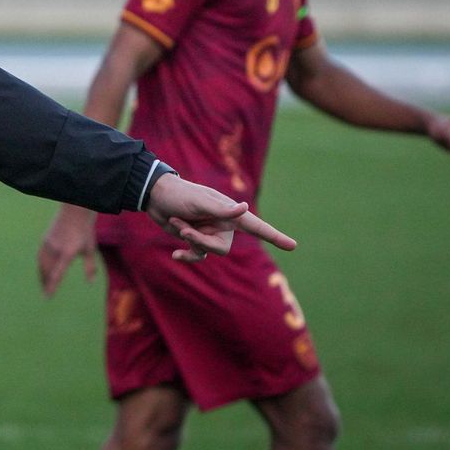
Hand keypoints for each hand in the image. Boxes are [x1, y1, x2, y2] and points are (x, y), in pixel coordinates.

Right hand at [36, 204, 97, 296]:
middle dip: (46, 283)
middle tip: (45, 294)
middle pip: (47, 270)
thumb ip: (90, 266)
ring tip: (43, 285)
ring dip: (41, 275)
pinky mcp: (45, 239)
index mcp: (68, 252)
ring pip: (42, 264)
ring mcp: (49, 243)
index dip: (52, 286)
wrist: (74, 211)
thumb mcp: (90, 249)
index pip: (58, 273)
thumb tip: (90, 282)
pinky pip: (40, 256)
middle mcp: (56, 249)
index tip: (47, 296)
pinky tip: (42, 270)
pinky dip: (40, 266)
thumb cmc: (85, 231)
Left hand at [145, 174, 296, 261]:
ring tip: (178, 225)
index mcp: (229, 212)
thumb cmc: (179, 194)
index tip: (294, 246)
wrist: (155, 197)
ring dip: (191, 242)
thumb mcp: (199, 201)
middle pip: (222, 248)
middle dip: (201, 241)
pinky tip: (175, 254)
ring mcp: (209, 232)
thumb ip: (221, 209)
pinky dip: (186, 254)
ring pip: (208, 252)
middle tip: (184, 227)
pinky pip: (198, 255)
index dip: (275, 236)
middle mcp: (223, 224)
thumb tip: (245, 209)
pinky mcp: (196, 238)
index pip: (257, 226)